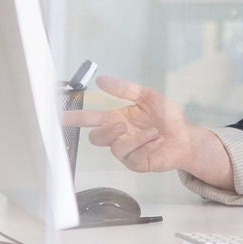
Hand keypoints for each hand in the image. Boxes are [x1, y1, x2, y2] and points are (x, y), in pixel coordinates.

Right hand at [60, 76, 213, 175]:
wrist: (185, 136)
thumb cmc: (167, 117)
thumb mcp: (148, 96)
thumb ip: (125, 89)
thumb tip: (101, 80)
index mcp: (116, 118)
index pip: (89, 118)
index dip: (73, 118)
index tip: (57, 116)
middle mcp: (118, 136)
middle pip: (95, 138)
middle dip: (105, 131)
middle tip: (121, 123)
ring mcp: (126, 151)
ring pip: (115, 146)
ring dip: (136, 136)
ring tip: (153, 130)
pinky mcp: (136, 163)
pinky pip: (131, 156)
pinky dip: (145, 144)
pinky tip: (156, 140)